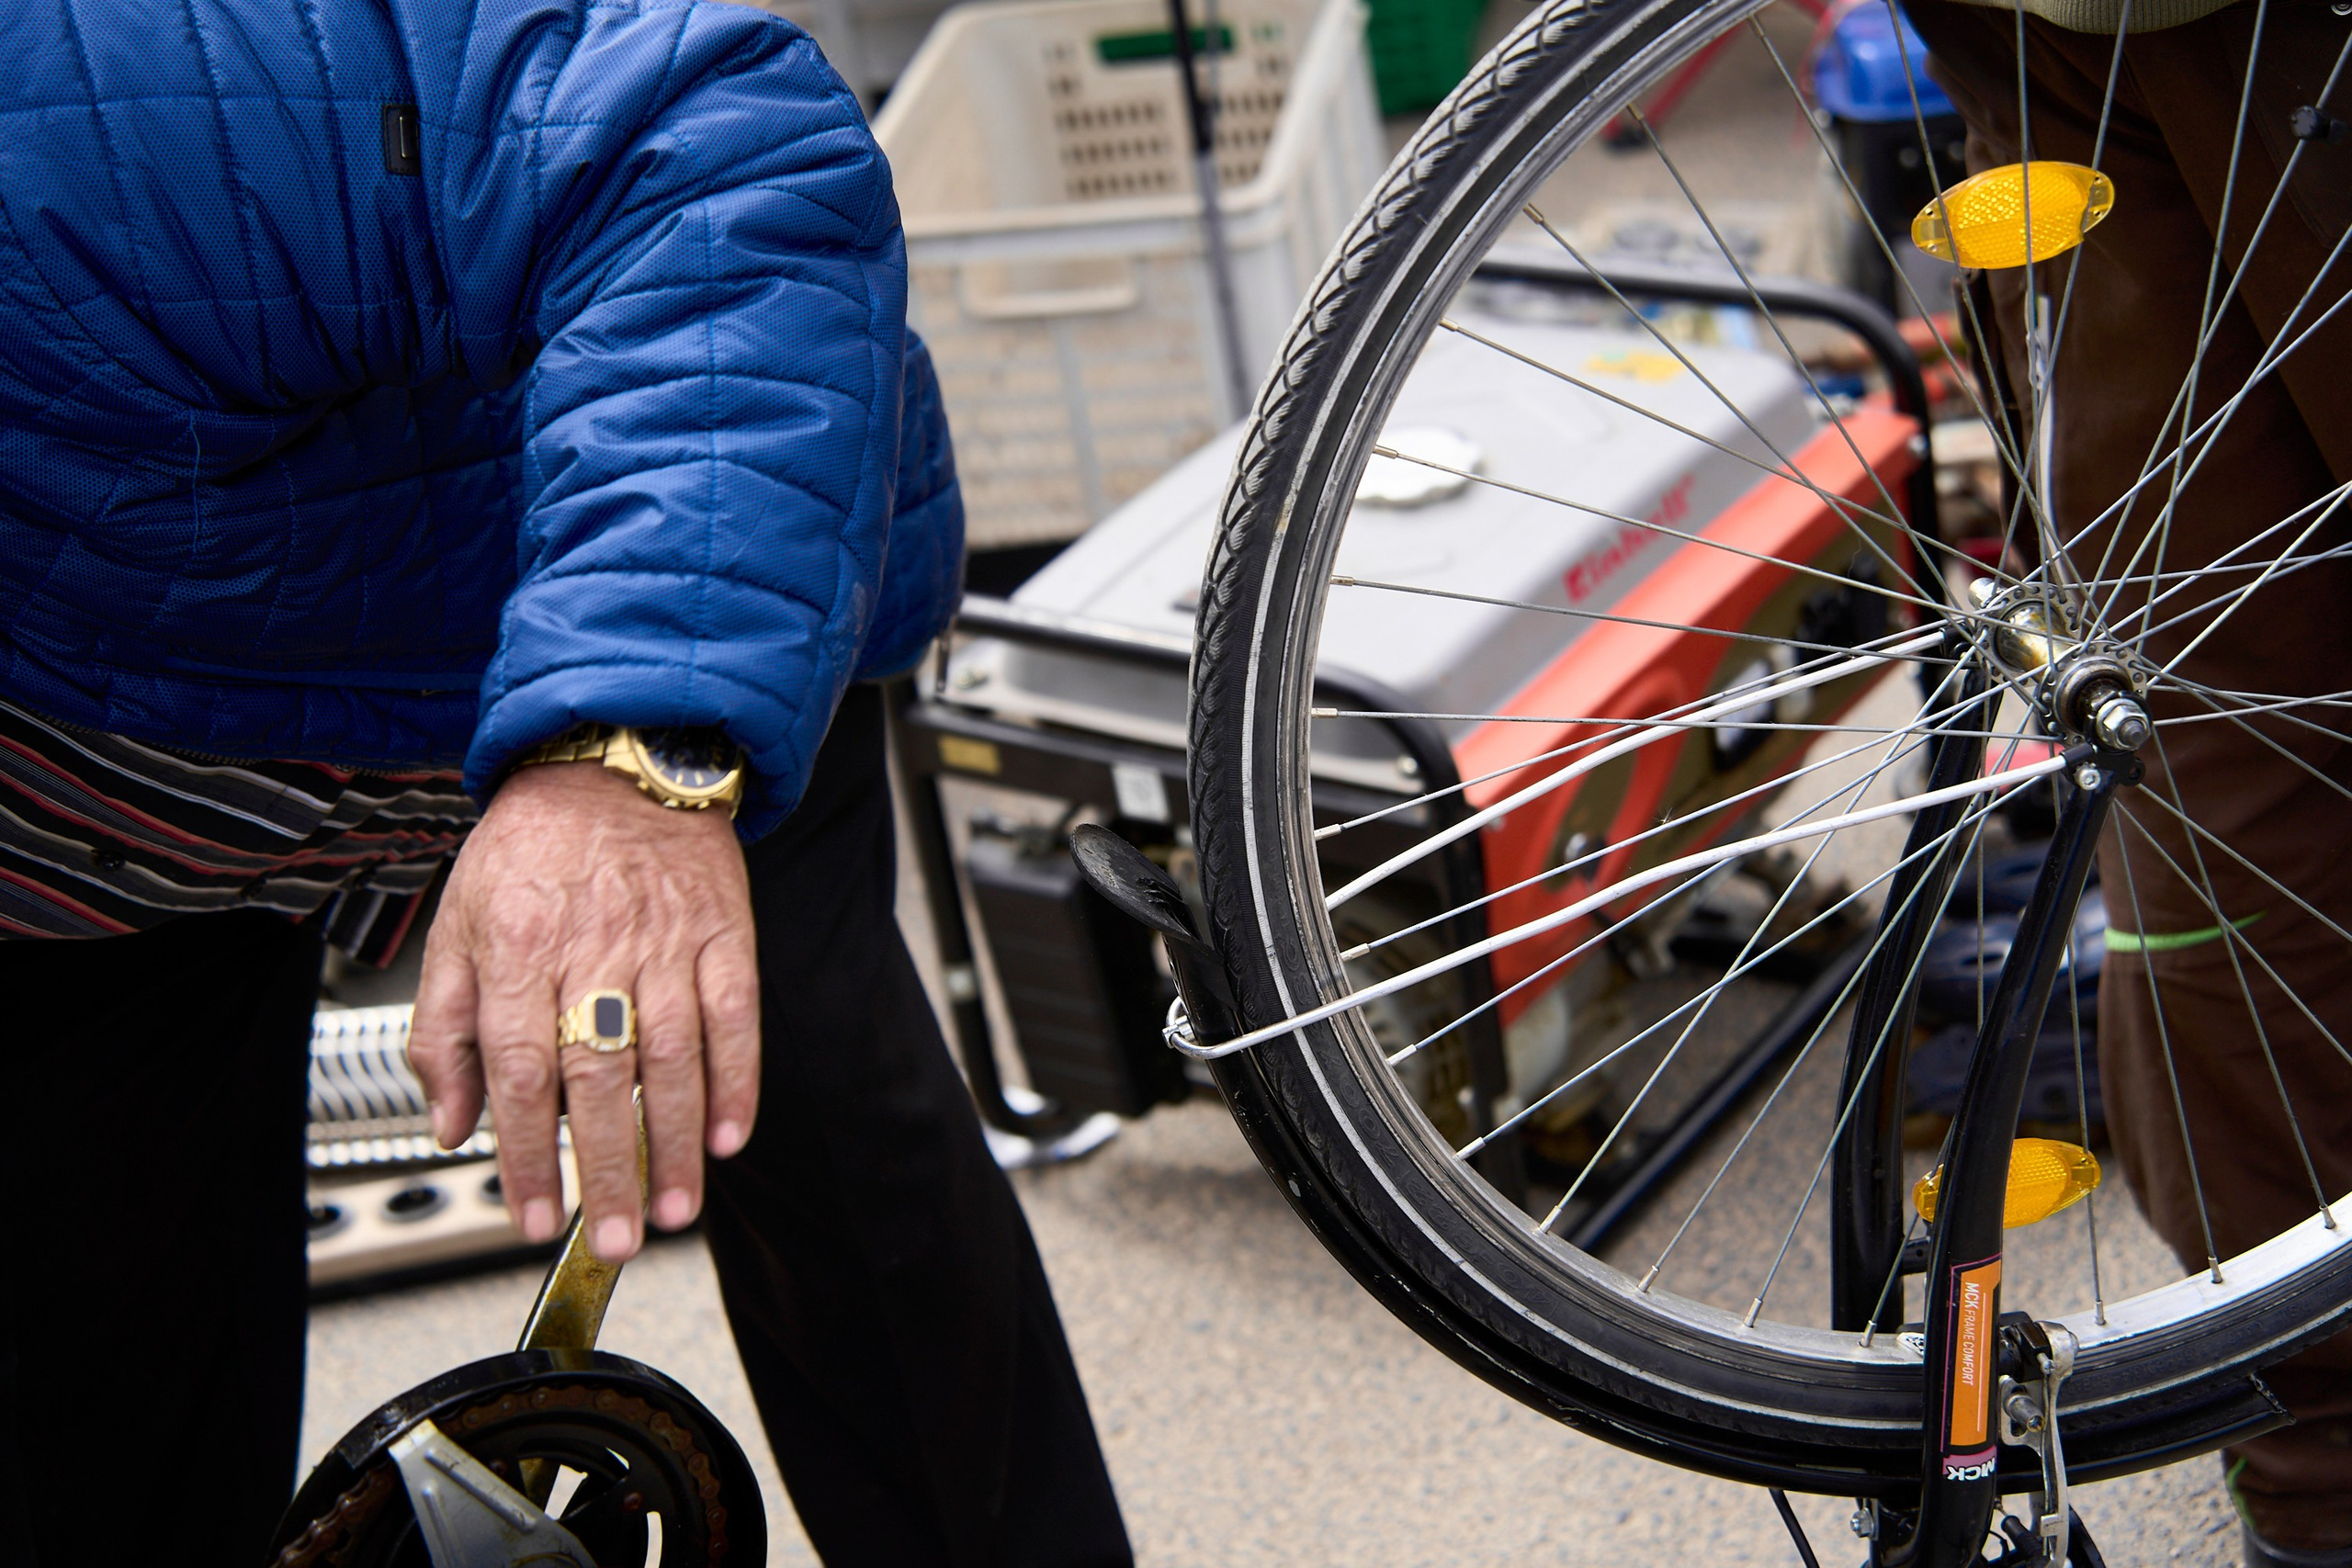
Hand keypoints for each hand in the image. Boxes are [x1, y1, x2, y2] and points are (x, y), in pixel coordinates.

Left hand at [410, 761, 759, 1262]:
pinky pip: (735, 1017)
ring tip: (670, 1210)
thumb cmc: (534, 847)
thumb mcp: (458, 924)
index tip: (530, 1219)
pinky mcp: (723, 932)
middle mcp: (594, 949)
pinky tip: (727, 1136)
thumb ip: (444, 1027)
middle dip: (606, 1171)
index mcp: (518, 950)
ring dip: (673, 1145)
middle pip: (599, 1079)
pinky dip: (736, 1082)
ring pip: (673, 1058)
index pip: (522, 1073)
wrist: (617, 759)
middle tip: (611, 1241)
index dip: (526, 1156)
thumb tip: (452, 1121)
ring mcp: (666, 941)